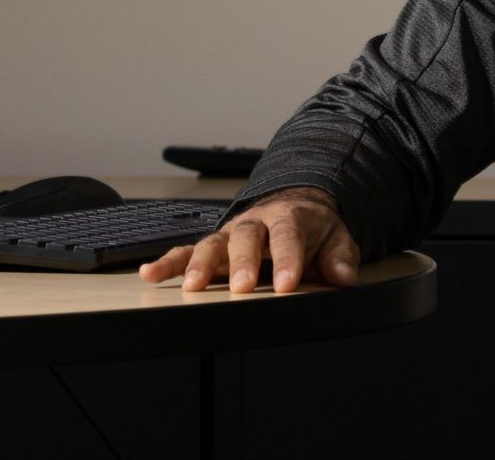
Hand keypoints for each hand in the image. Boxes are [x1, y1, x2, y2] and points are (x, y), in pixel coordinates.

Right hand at [137, 187, 360, 294]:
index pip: (288, 238)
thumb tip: (344, 276)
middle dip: (243, 263)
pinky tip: (150, 275)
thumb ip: (340, 257)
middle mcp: (255, 223)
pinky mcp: (214, 246)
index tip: (286, 286)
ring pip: (212, 244)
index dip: (288, 261)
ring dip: (200, 265)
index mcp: (288, 218)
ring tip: (190, 286)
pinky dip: (168, 263)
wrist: (294, 207)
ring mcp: (231, 234)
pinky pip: (187, 251)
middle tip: (242, 287)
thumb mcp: (337, 239)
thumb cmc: (314, 230)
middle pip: (246, 239)